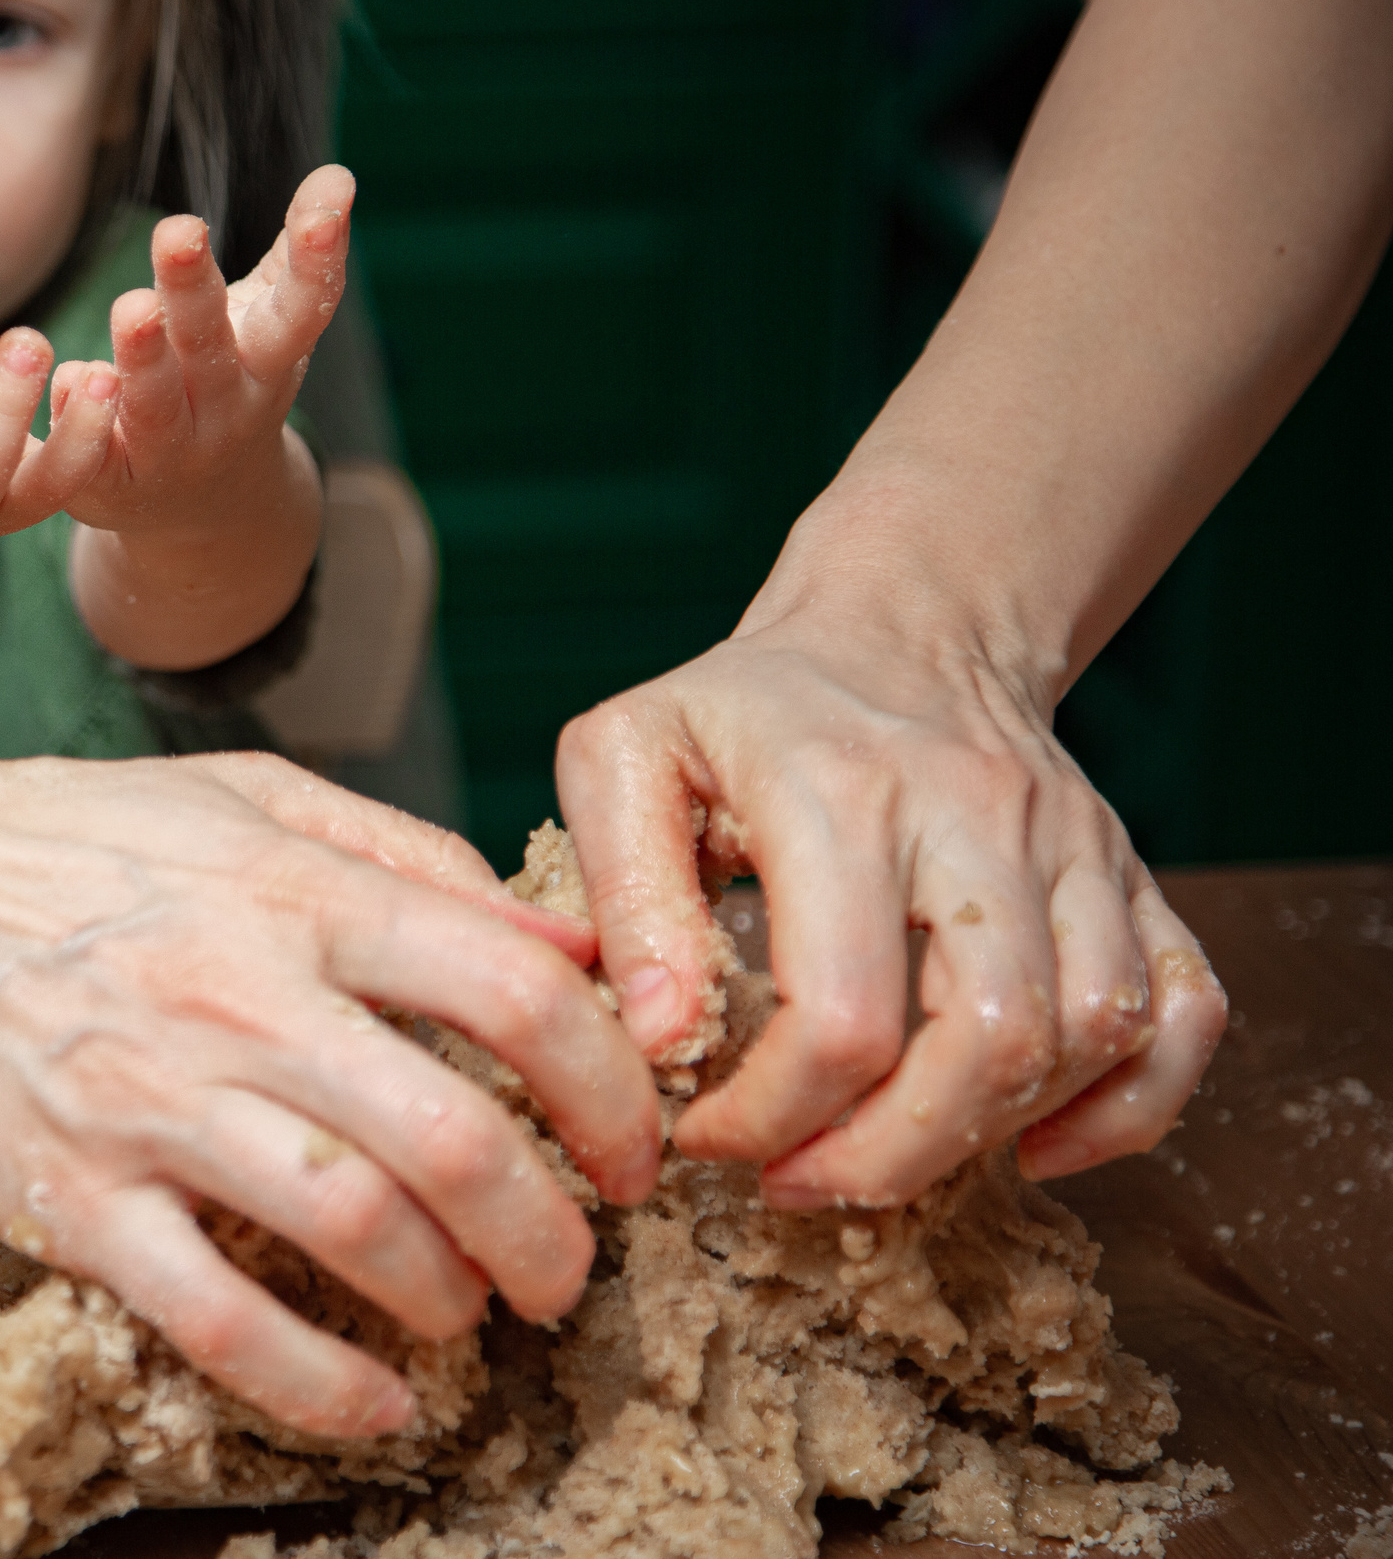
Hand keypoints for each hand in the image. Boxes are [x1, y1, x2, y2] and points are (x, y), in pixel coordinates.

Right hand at [0, 750, 656, 1438]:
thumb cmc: (53, 837)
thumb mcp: (237, 798)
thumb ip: (400, 851)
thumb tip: (558, 933)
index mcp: (293, 890)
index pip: (515, 984)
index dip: (609, 1082)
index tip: (627, 1143)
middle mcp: (237, 994)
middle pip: (459, 1133)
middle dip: (553, 1225)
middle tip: (570, 1264)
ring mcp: (148, 1101)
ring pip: (356, 1228)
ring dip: (449, 1298)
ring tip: (468, 1314)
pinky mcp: (68, 1194)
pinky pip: (216, 1316)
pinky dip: (318, 1382)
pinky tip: (372, 1400)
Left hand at [60, 163, 351, 536]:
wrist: (202, 511)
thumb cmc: (231, 382)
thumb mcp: (268, 323)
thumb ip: (298, 252)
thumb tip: (339, 172)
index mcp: (267, 364)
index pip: (300, 311)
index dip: (316, 260)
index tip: (327, 203)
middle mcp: (225, 411)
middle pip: (210, 349)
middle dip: (195, 292)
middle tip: (181, 232)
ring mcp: (171, 454)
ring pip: (154, 404)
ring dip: (142, 357)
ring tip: (132, 307)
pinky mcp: (112, 485)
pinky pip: (91, 449)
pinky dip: (77, 412)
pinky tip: (62, 374)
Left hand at [554, 590, 1227, 1211]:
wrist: (895, 624)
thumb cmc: (741, 709)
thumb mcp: (625, 757)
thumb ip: (621, 893)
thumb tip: (661, 1039)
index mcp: (843, 794)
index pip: (844, 1017)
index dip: (773, 1116)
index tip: (709, 1137)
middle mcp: (981, 819)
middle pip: (990, 1044)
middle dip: (886, 1157)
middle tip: (797, 1182)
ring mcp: (1077, 847)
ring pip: (1090, 1038)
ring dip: (985, 1137)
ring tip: (877, 1154)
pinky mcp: (1132, 874)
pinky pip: (1183, 1015)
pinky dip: (1126, 1108)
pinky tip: (1027, 1141)